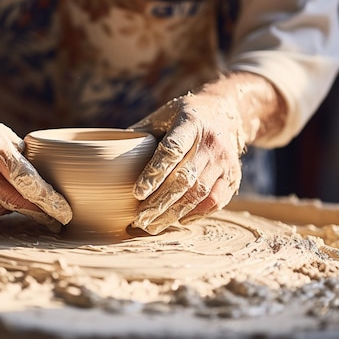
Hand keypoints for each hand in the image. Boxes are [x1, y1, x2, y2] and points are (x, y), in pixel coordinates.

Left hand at [129, 92, 244, 234]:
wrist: (227, 112)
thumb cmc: (183, 116)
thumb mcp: (162, 116)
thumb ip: (139, 135)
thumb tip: (104, 155)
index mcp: (190, 122)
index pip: (171, 150)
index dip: (153, 173)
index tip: (136, 193)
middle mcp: (212, 142)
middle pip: (184, 178)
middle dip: (159, 202)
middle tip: (138, 219)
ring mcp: (225, 161)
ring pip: (199, 194)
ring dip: (173, 214)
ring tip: (150, 226)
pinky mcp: (233, 177)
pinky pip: (214, 202)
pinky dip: (193, 215)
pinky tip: (174, 221)